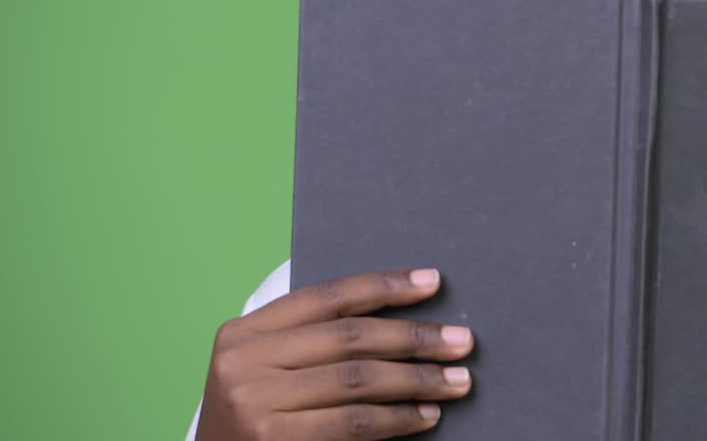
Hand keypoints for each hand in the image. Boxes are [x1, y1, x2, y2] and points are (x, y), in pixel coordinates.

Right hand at [196, 268, 473, 440]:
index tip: (433, 282)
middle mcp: (244, 361)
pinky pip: (353, 422)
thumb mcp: (268, 369)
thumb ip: (314, 343)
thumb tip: (403, 323)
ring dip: (417, 379)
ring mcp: (255, 402)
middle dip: (414, 337)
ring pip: (357, 380)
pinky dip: (397, 418)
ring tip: (457, 381)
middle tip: (462, 341)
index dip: (384, 286)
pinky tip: (426, 415)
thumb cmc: (255, 419)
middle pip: (350, 337)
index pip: (328, 297)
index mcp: (244, 332)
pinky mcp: (272, 440)